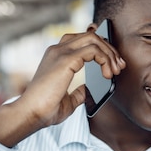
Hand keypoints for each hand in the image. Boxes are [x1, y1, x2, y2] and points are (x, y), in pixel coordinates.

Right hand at [0, 25, 124, 146]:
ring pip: (94, 39)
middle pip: (91, 36)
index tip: (113, 64)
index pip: (82, 39)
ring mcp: (60, 52)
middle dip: (109, 50)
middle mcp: (57, 50)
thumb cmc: (45, 110)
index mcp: (56, 56)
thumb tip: (89, 89)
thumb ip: (79, 91)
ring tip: (114, 71)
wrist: (31, 114)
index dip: (101, 48)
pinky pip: (93, 50)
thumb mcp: (68, 100)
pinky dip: (105, 60)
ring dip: (109, 54)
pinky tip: (107, 75)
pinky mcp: (66, 59)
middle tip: (119, 67)